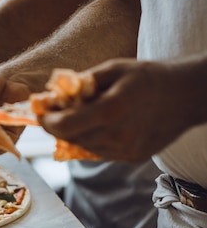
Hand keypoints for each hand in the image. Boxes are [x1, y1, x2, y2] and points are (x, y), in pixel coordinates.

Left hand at [39, 58, 198, 162]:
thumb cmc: (149, 77)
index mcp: (111, 111)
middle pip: (72, 139)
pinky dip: (93, 140)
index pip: (64, 126)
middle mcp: (117, 136)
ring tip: (80, 117)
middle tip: (54, 115)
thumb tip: (55, 95)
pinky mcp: (131, 158)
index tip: (42, 114)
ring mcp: (125, 150)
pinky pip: (101, 152)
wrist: (185, 96)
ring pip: (85, 148)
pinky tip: (101, 126)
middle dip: (59, 128)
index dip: (47, 122)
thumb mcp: (115, 69)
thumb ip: (83, 84)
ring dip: (76, 135)